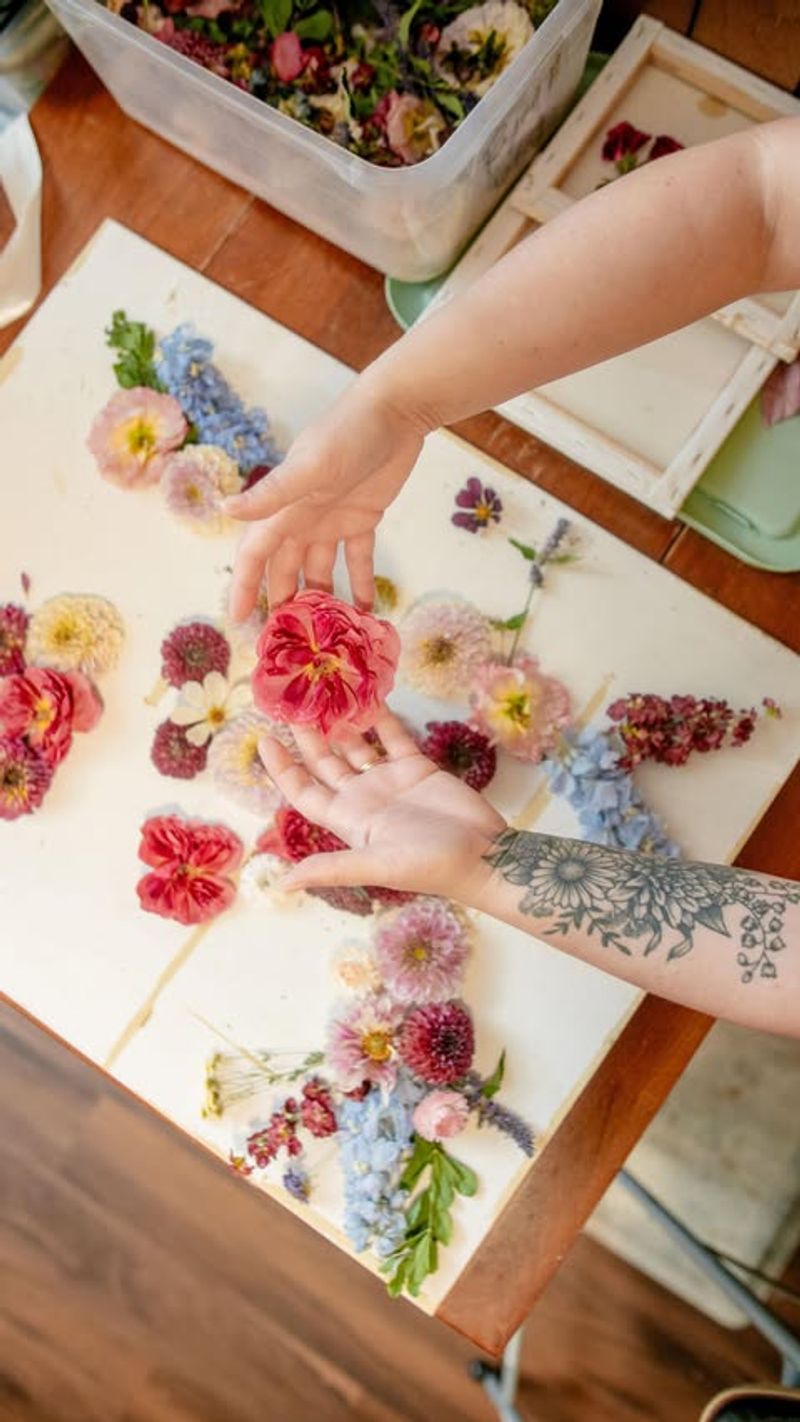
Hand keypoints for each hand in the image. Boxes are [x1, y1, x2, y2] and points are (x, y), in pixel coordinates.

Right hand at [225, 374, 427, 617]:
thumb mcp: (309, 467)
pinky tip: (366, 612)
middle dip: (281, 603)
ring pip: (318, 570)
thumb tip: (224, 511)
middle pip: (284, 569)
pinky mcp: (362, 518)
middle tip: (285, 643)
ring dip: (320, 600)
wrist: (395, 412)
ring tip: (325, 636)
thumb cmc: (348, 434)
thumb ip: (271, 494)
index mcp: (283, 508)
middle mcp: (301, 518)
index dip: (245, 586)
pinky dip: (360, 584)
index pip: (255, 555)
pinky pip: (357, 559)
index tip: (239, 620)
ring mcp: (331, 520)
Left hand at [258, 709, 505, 904]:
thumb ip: (330, 868)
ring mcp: (390, 781)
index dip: (282, 768)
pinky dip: (380, 717)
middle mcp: (363, 798)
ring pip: (356, 745)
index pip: (303, 790)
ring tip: (324, 690)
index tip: (264, 739)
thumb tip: (282, 884)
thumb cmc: (430, 867)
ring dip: (340, 721)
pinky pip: (393, 737)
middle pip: (325, 762)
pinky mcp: (417, 767)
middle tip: (292, 700)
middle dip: (307, 735)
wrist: (484, 856)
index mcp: (348, 820)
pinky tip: (368, 693)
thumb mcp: (375, 866)